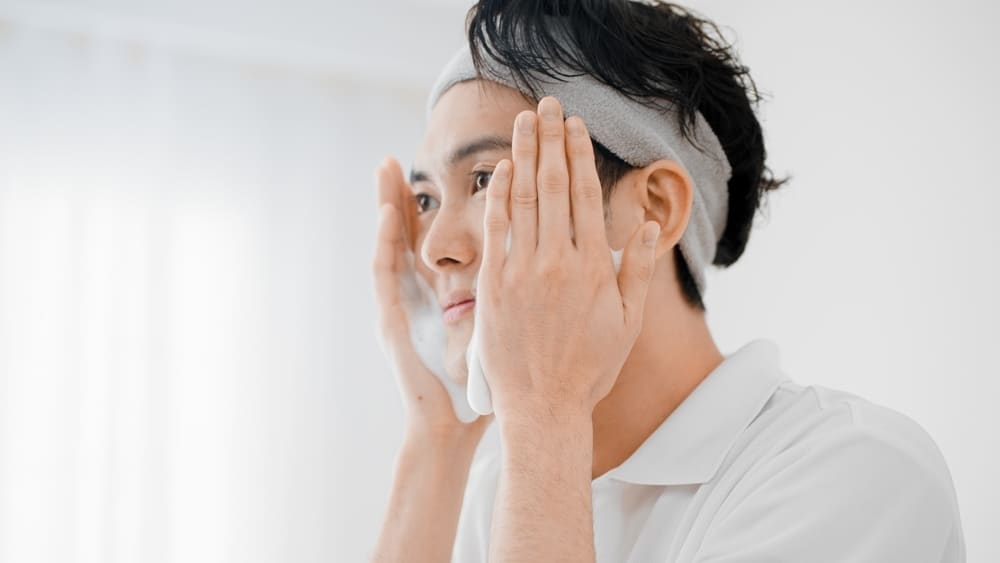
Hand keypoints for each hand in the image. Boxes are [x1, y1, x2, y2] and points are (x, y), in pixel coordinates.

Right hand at [372, 157, 490, 438]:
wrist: (449, 424)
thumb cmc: (480, 382)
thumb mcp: (491, 330)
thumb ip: (502, 294)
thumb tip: (528, 264)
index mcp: (446, 289)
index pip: (444, 235)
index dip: (445, 201)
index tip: (455, 164)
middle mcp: (419, 292)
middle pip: (412, 230)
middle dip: (409, 192)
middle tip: (405, 153)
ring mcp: (403, 305)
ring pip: (393, 244)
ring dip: (390, 204)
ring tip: (388, 167)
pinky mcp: (392, 320)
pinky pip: (386, 275)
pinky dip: (385, 243)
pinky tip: (386, 215)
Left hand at [476, 97, 660, 423]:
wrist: (543, 406)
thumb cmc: (589, 368)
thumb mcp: (627, 322)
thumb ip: (636, 270)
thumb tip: (642, 225)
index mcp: (593, 267)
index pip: (584, 196)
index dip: (578, 156)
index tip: (574, 126)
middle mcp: (558, 261)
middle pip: (553, 186)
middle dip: (550, 141)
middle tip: (546, 107)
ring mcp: (523, 272)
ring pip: (523, 200)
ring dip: (522, 156)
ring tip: (522, 124)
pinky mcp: (493, 286)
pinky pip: (495, 231)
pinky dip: (497, 198)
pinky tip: (499, 171)